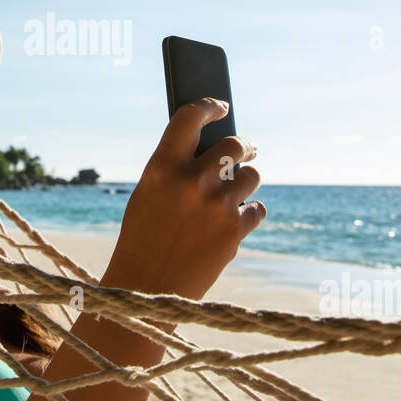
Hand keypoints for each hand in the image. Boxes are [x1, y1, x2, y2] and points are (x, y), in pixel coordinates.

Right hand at [104, 98, 264, 301]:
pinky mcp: (234, 232)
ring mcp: (216, 206)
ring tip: (232, 195)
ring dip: (245, 183)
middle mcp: (190, 182)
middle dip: (244, 147)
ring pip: (251, 176)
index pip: (189, 118)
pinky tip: (233, 223)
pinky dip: (248, 214)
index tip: (221, 107)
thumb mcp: (148, 195)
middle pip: (235, 145)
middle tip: (247, 150)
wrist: (145, 294)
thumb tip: (214, 149)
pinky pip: (257, 209)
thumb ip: (176, 170)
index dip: (209, 106)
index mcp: (160, 168)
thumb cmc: (143, 241)